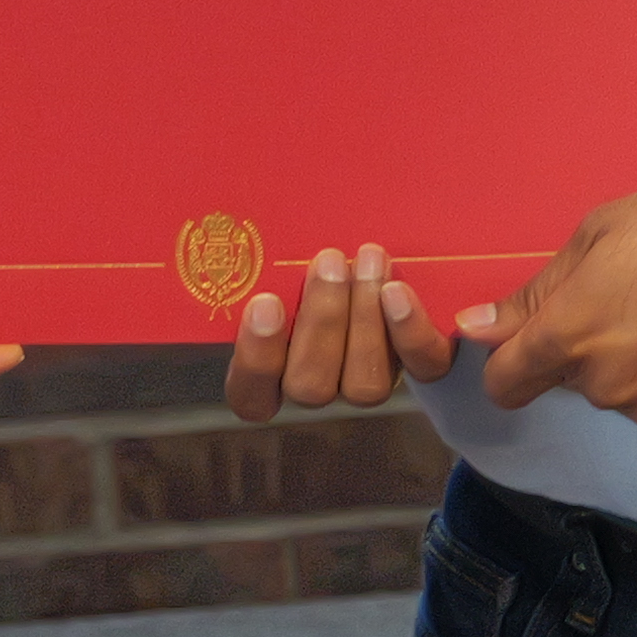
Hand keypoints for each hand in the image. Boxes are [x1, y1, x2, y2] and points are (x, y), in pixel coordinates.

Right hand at [225, 243, 461, 421]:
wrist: (403, 241)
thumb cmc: (322, 248)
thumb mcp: (286, 251)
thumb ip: (251, 261)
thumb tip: (211, 244)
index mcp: (275, 365)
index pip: (251, 395)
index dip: (255, 359)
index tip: (264, 304)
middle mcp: (321, 382)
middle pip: (309, 386)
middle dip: (320, 323)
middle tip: (329, 261)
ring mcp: (372, 378)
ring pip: (363, 385)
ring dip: (364, 322)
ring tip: (368, 260)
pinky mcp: (426, 363)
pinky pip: (422, 366)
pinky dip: (409, 332)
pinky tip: (398, 291)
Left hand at [467, 188, 636, 440]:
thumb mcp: (594, 238)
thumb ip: (533, 295)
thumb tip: (471, 329)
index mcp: (565, 336)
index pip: (505, 383)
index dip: (511, 366)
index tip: (531, 348)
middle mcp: (601, 384)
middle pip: (575, 381)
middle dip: (590, 352)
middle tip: (636, 304)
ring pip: (625, 396)